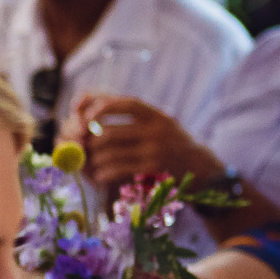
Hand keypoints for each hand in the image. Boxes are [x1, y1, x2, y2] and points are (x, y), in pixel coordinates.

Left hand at [68, 93, 220, 191]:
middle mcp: (156, 129)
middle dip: (89, 142)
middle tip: (81, 149)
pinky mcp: (153, 168)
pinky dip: (103, 173)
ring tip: (92, 164)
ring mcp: (155, 149)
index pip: (124, 103)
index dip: (99, 106)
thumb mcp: (154, 122)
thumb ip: (126, 113)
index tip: (82, 115)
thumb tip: (83, 104)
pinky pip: (117, 169)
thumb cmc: (167, 141)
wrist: (197, 165)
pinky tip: (100, 175)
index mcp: (155, 114)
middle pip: (109, 133)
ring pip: (109, 153)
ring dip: (94, 161)